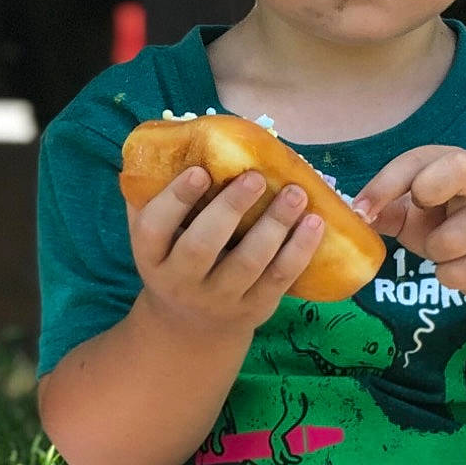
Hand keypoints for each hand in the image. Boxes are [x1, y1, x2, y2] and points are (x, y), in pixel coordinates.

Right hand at [127, 167, 324, 334]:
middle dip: (230, 208)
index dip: (175, 199)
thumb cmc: (176, 260)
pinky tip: (314, 222)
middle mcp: (181, 281)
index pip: (153, 228)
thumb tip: (171, 139)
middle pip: (201, 247)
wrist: (192, 325)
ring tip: (296, 193)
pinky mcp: (255, 308)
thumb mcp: (158, 238)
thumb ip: (156, 198)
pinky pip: (280, 278)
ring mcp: (220, 298)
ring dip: (275, 225)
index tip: (200, 171)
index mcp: (151, 257)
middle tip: (255, 177)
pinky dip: (300, 249)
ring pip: (248, 263)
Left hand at [353, 146, 465, 300]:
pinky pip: (463, 273)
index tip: (361, 211)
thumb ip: (385, 209)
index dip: (386, 184)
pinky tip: (462, 268)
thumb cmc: (450, 226)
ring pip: (452, 239)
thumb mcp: (413, 213)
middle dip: (428, 191)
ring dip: (435, 253)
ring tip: (444, 251)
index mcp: (454, 163)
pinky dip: (450, 277)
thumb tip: (353, 215)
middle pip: (458, 169)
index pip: (418, 161)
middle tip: (421, 212)